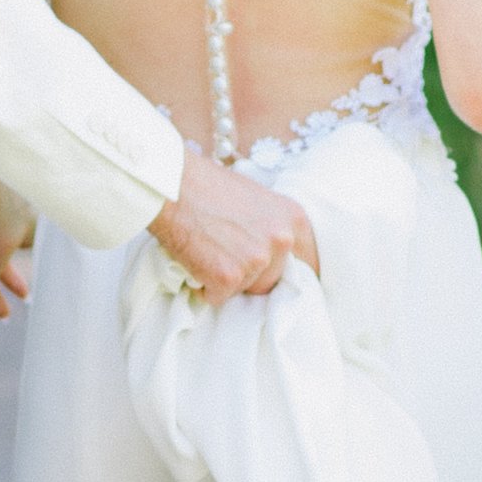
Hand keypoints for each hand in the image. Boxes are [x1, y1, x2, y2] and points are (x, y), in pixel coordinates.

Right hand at [149, 146, 317, 300]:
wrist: (173, 185)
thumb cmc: (209, 187)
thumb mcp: (258, 200)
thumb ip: (274, 227)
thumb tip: (280, 257)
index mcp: (294, 219)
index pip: (308, 261)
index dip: (290, 272)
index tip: (283, 281)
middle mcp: (281, 239)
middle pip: (273, 279)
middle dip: (252, 274)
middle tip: (227, 252)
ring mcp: (256, 259)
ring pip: (246, 289)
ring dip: (227, 279)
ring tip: (209, 251)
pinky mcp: (229, 277)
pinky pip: (218, 296)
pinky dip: (205, 286)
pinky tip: (197, 261)